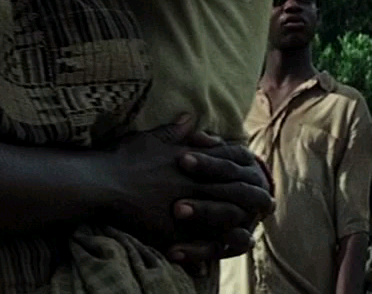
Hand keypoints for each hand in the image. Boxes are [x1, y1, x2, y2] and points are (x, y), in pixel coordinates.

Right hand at [106, 116, 271, 249]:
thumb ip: (175, 130)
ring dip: (239, 225)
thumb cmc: (124, 159)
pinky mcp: (173, 230)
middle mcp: (194, 184)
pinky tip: (220, 255)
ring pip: (223, 219)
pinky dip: (210, 248)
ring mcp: (186, 208)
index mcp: (192, 161)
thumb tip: (190, 115)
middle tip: (269, 204)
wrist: (101, 183)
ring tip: (251, 232)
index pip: (230, 163)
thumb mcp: (152, 138)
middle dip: (254, 198)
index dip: (247, 168)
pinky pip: (198, 243)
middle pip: (235, 191)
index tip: (257, 172)